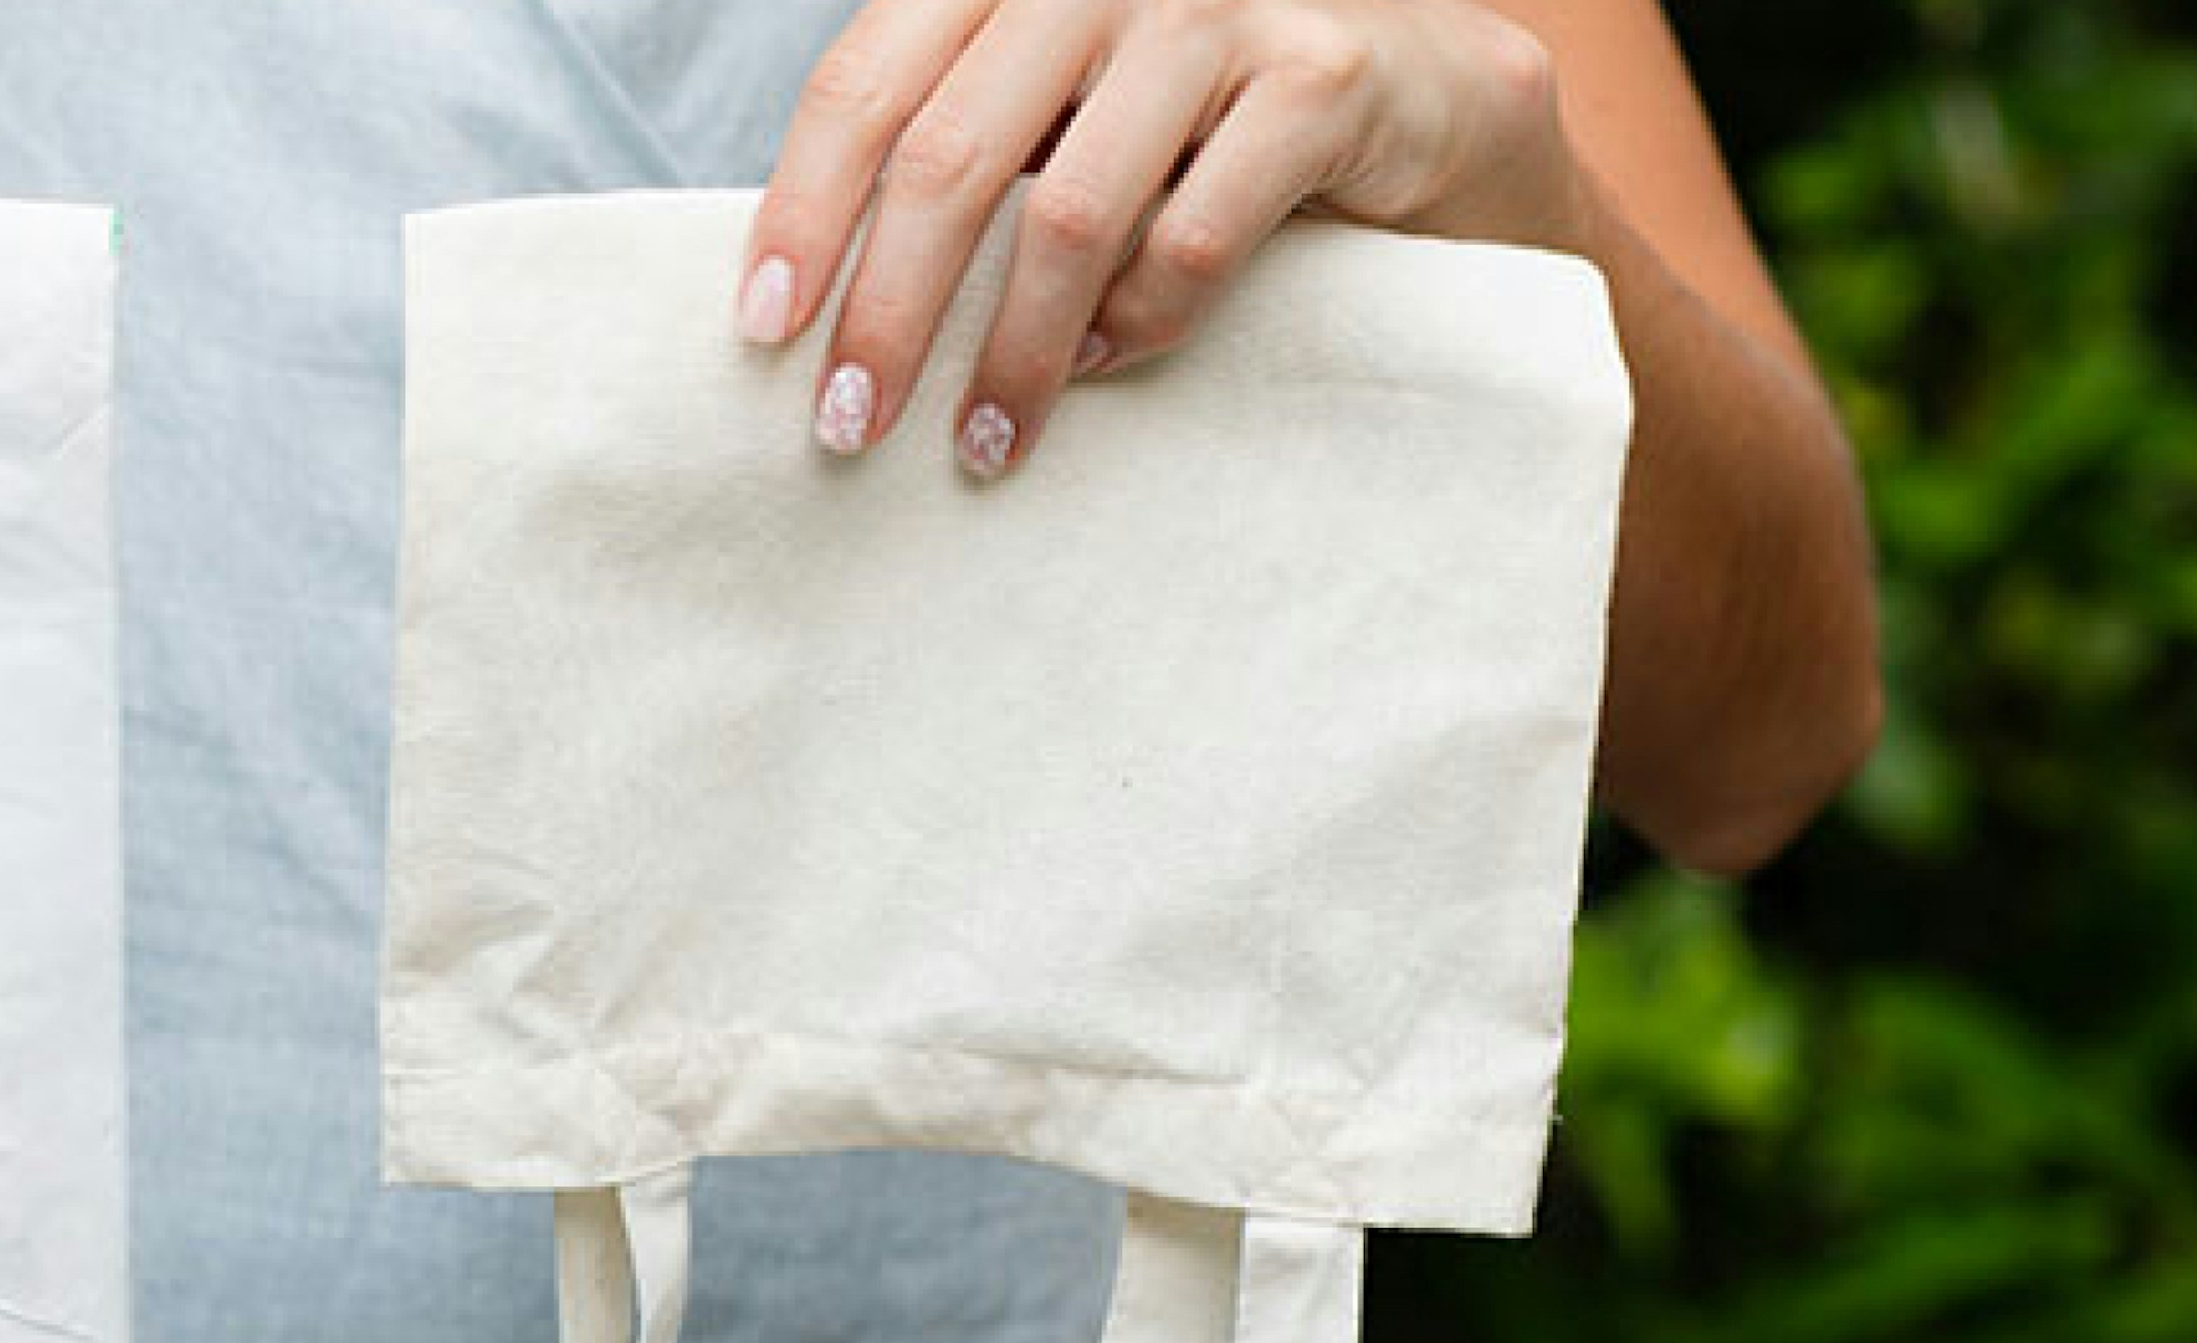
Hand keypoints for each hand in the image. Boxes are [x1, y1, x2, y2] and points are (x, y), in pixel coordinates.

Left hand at [739, 0, 1591, 476]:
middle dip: (889, 310)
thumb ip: (967, 153)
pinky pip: (1196, 236)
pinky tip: (1113, 365)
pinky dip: (1141, 324)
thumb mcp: (1066, 113)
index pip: (867, 81)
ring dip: (1012, 352)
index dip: (802, 211)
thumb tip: (815, 302)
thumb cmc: (1204, 124)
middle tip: (848, 429)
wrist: (1435, 99)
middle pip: (949, 155)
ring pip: (1070, 213)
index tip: (761, 333)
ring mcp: (1221, 5)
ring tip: (982, 446)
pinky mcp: (1326, 74)